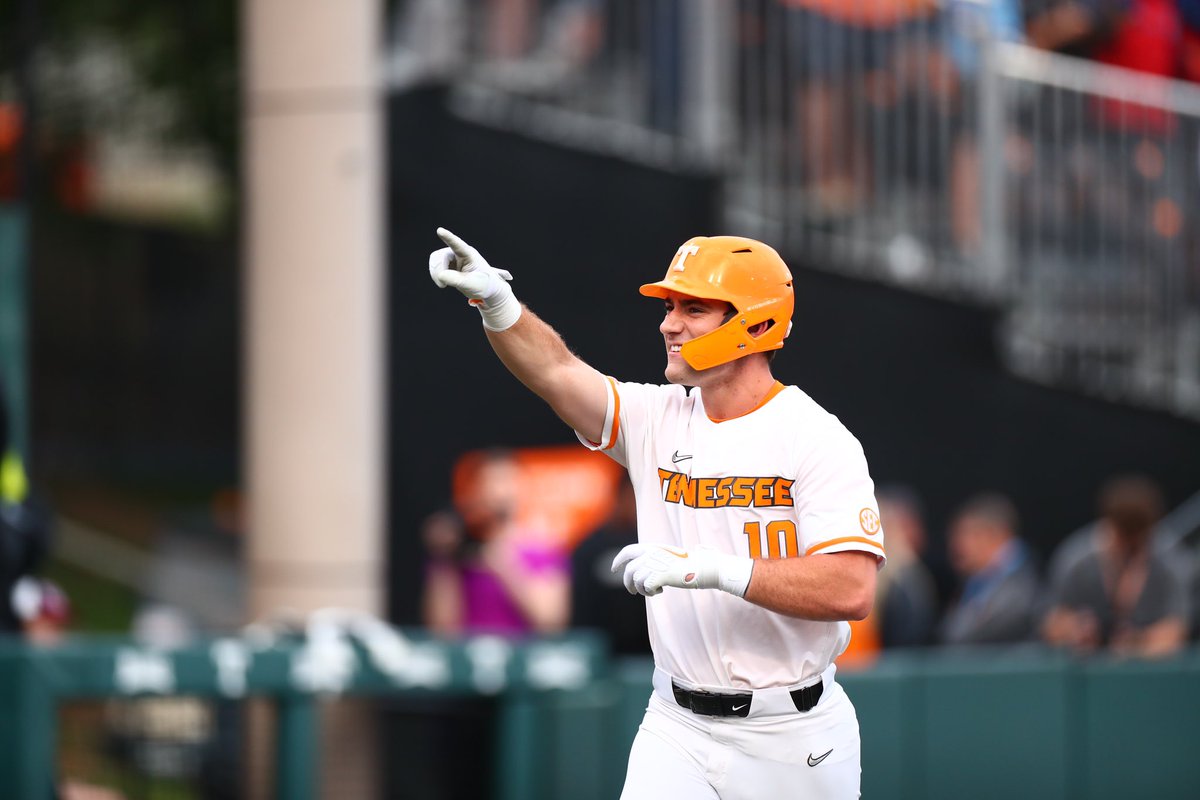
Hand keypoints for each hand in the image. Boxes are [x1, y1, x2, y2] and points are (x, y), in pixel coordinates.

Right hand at [428, 227, 512, 303]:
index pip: (458, 245)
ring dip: (435, 273)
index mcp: (470, 255)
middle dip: (438, 270)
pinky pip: (435, 265)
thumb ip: (457, 280)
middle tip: (442, 286)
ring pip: (436, 260)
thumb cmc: (483, 284)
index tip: (440, 231)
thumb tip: (440, 275)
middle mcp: (460, 252)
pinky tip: (443, 283)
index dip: (449, 238)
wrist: (484, 287)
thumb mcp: (473, 285)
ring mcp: (453, 256)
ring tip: (442, 285)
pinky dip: (435, 275)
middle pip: (441, 255)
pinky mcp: (448, 263)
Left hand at [611, 543, 752, 597]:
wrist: (700, 568)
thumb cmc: (685, 565)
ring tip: (652, 591)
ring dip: (642, 590)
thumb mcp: (666, 559)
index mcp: (651, 547)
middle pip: (629, 570)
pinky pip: (646, 588)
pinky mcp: (659, 574)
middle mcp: (650, 553)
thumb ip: (651, 561)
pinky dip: (650, 592)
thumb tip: (637, 573)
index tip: (614, 569)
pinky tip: (660, 591)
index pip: (628, 551)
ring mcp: (654, 563)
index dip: (618, 560)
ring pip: (636, 581)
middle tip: (633, 592)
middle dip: (628, 583)